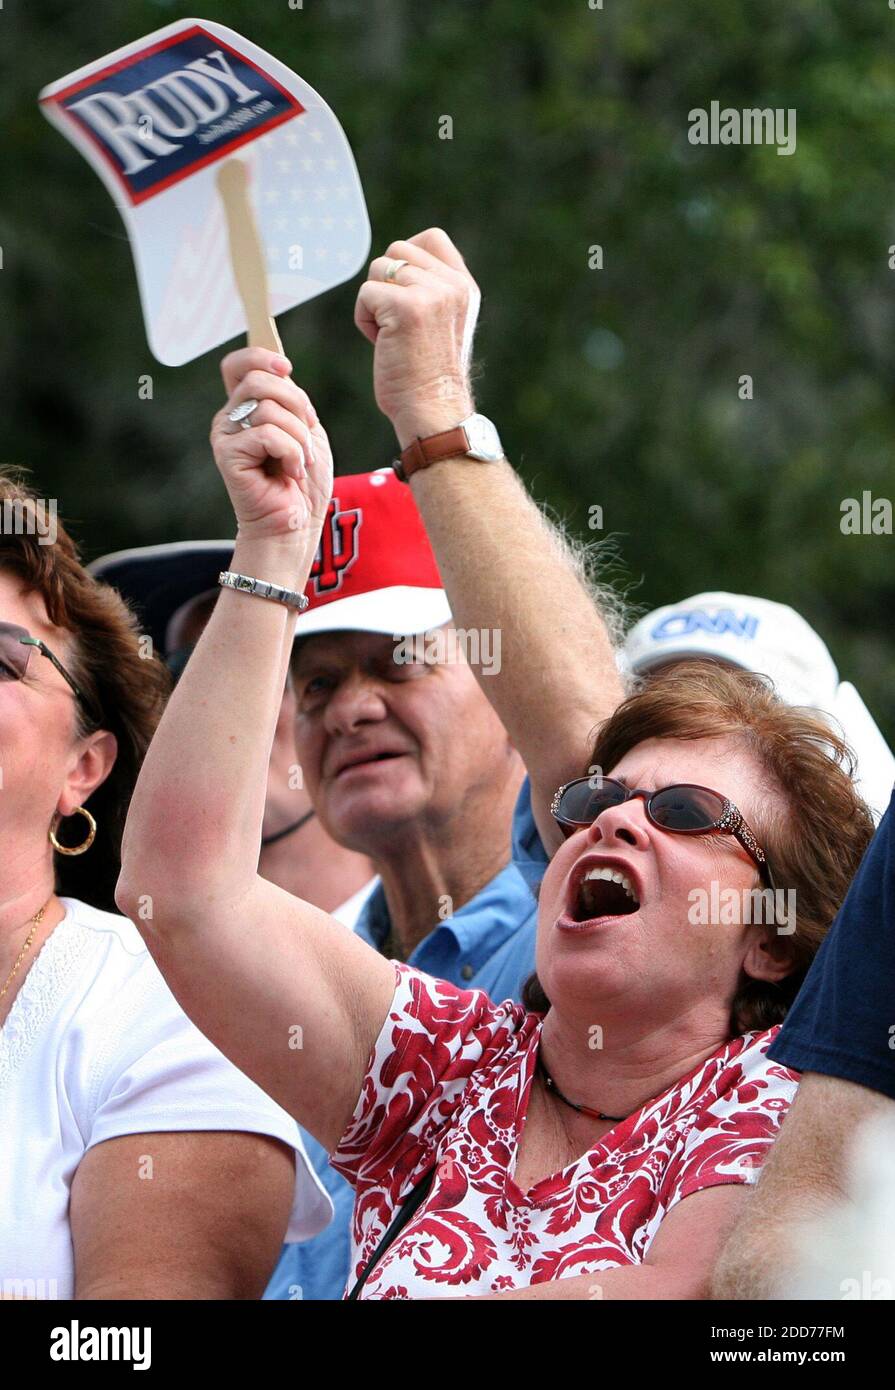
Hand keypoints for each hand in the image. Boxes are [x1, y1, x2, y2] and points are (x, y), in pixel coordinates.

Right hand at [211, 348, 332, 543]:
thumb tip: (282, 372)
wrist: (294, 526)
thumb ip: (291, 402)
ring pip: (268, 409)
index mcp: (246, 408)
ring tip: (300, 462)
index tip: (286, 369)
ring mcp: (225, 436)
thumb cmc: (302, 483)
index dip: (260, 357)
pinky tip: (291, 473)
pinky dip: (291, 453)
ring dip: (298, 436)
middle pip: (258, 380)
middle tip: (308, 432)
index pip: (238, 365)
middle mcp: (230, 418)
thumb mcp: (305, 432)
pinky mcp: (227, 455)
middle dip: (296, 403)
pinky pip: (268, 434)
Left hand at [354, 228, 479, 447]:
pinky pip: (365, 294)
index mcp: (465, 286)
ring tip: (391, 335)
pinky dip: (364, 320)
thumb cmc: (427, 377)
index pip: (431, 238)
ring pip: (378, 269)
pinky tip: (382, 344)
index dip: (407, 259)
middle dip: (386, 284)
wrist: (433, 412)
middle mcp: (453, 285)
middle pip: (397, 250)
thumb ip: (429, 288)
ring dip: (374, 302)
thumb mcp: (441, 322)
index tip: (403, 296)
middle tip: (397, 324)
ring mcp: (431, 293)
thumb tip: (394, 262)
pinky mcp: (406, 307)